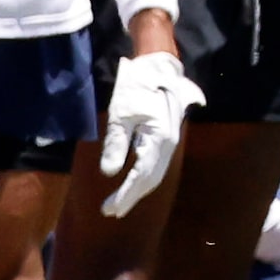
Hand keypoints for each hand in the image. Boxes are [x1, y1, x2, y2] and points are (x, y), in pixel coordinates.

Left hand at [99, 50, 204, 218]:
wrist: (158, 67)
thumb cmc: (137, 87)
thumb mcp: (121, 114)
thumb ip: (116, 144)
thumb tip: (109, 173)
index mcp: (159, 140)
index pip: (141, 176)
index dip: (125, 195)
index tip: (109, 210)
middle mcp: (169, 144)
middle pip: (151, 179)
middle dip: (131, 197)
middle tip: (111, 212)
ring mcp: (171, 142)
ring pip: (155, 174)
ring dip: (138, 190)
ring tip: (120, 203)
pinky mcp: (167, 137)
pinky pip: (157, 164)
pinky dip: (144, 177)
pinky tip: (133, 183)